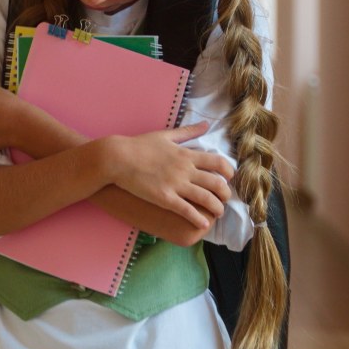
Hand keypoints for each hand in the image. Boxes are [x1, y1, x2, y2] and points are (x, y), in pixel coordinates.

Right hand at [103, 122, 234, 230]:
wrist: (118, 158)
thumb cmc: (140, 145)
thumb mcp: (166, 135)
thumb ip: (188, 131)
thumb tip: (206, 125)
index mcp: (186, 154)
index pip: (217, 162)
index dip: (228, 171)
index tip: (230, 178)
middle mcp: (185, 169)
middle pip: (216, 183)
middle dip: (225, 193)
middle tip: (226, 199)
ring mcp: (175, 184)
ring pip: (205, 198)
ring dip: (217, 208)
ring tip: (219, 213)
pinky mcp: (165, 198)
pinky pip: (186, 210)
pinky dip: (198, 218)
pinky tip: (204, 223)